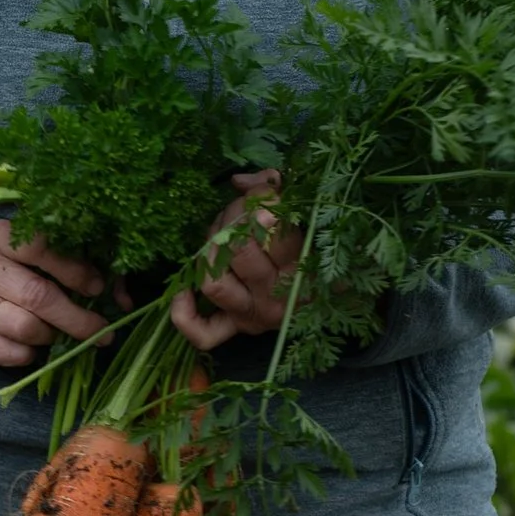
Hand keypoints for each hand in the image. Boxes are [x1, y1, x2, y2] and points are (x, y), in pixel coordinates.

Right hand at [0, 217, 110, 368]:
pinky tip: (34, 345)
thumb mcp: (40, 260)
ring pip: (25, 327)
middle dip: (76, 317)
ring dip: (53, 336)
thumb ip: (85, 271)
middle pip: (37, 295)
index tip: (96, 287)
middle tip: (102, 331)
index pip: (39, 246)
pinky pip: (11, 353)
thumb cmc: (14, 273)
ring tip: (60, 333)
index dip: (74, 269)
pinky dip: (32, 354)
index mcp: (0, 237)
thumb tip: (125, 301)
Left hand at [171, 169, 302, 350]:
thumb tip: (240, 182)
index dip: (263, 203)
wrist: (329, 304)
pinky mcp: (232, 329)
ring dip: (209, 255)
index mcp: (301, 268)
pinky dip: (185, 313)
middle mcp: (276, 297)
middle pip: (239, 252)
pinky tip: (185, 290)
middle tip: (239, 215)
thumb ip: (273, 193)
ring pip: (215, 284)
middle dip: (233, 222)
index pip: (277, 231)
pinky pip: (202, 333)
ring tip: (218, 241)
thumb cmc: (313, 252)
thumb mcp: (306, 220)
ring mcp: (251, 315)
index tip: (264, 196)